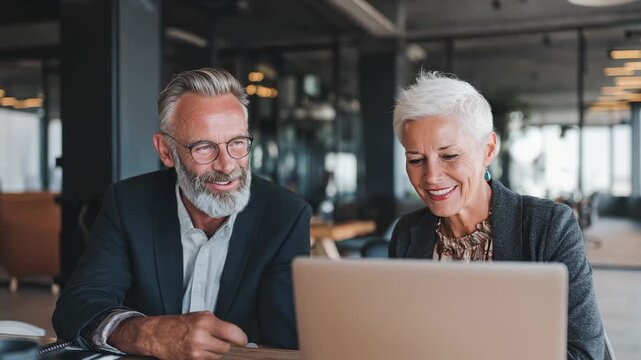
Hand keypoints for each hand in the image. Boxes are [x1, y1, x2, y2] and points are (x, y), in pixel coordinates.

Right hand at [108, 311, 247, 359]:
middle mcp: (201, 337)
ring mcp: (196, 351)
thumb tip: (234, 334)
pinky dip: (209, 357)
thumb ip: (217, 324)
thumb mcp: (200, 317)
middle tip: (219, 340)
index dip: (241, 338)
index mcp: (205, 322)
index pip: (233, 333)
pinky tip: (202, 351)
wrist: (157, 335)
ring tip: (207, 344)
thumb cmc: (178, 324)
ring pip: (219, 356)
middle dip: (226, 345)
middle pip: (227, 347)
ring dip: (217, 352)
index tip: (243, 340)